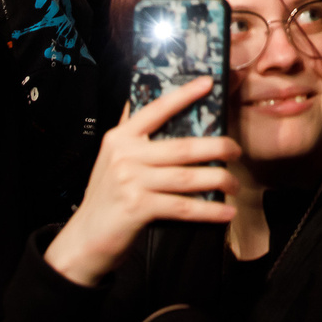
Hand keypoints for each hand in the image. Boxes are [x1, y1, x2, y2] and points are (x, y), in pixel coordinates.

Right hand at [43, 79, 239, 286]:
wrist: (84, 240)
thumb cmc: (106, 198)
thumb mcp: (113, 161)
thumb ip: (133, 137)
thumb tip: (154, 108)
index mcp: (120, 138)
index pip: (156, 110)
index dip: (184, 95)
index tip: (208, 82)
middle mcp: (124, 155)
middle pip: (182, 147)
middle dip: (216, 148)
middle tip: (237, 150)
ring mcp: (130, 181)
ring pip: (187, 177)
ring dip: (218, 180)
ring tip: (235, 184)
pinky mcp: (138, 207)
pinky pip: (183, 207)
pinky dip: (209, 211)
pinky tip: (227, 212)